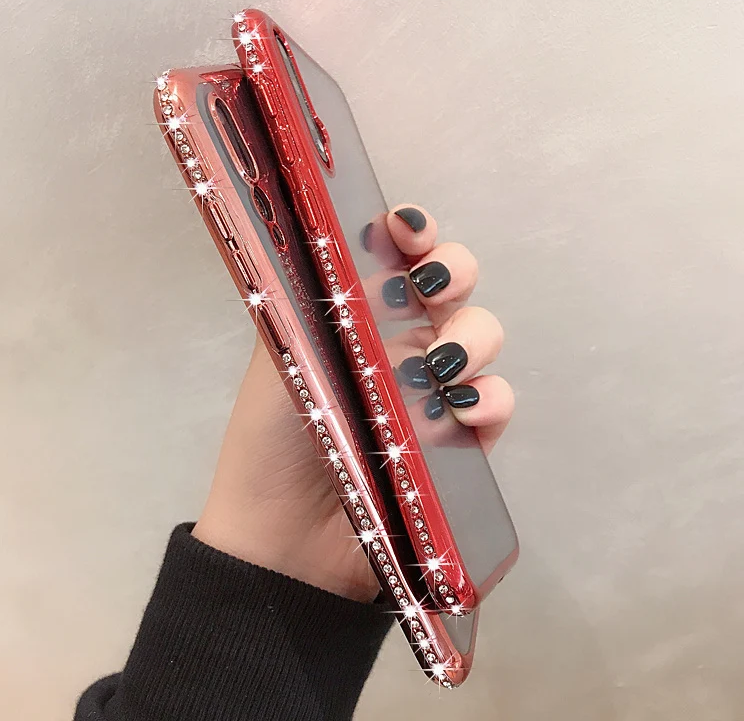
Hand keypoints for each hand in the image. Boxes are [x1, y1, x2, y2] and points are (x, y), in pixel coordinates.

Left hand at [192, 205, 514, 601]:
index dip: (411, 233)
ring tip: (441, 368)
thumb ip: (308, 299)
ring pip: (481, 335)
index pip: (396, 257)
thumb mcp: (278, 358)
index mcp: (356, 317)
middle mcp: (400, 342)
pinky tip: (462, 411)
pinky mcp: (460, 440)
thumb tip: (341, 242)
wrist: (286, 540)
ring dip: (472, 336)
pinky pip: (495, 403)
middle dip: (453, 271)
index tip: (407, 228)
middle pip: (452, 285)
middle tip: (430, 287)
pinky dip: (489, 399)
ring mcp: (434, 390)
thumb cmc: (271, 441)